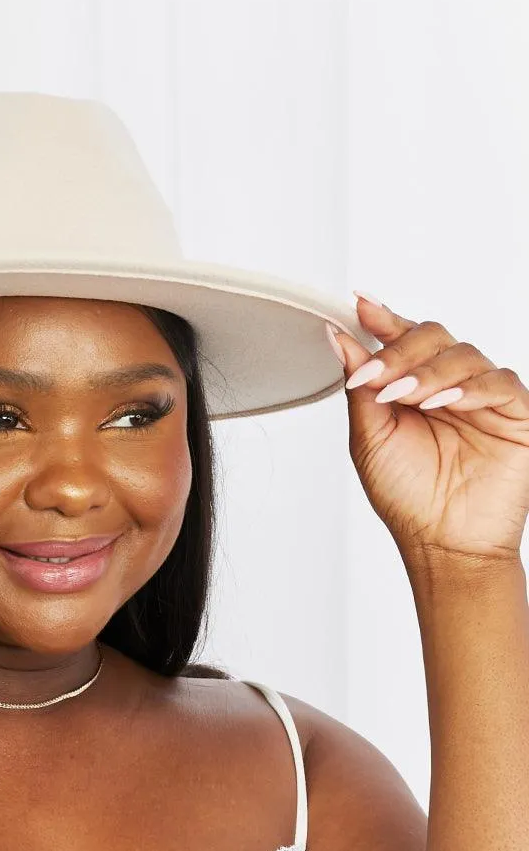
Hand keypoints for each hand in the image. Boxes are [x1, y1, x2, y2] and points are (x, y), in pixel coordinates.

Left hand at [327, 296, 528, 565]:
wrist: (442, 544)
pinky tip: (444, 404)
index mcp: (414, 388)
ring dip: (429, 372)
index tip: (359, 306)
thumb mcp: (370, 440)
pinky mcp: (515, 413)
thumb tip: (338, 338)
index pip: (402, 340)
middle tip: (375, 376)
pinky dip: (469, 389)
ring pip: (463, 355)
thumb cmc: (408, 498)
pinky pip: (498, 383)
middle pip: (433, 337)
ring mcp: (483, 397)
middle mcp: (449, 386)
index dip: (382, 320)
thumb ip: (360, 387)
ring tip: (406, 397)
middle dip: (399, 351)